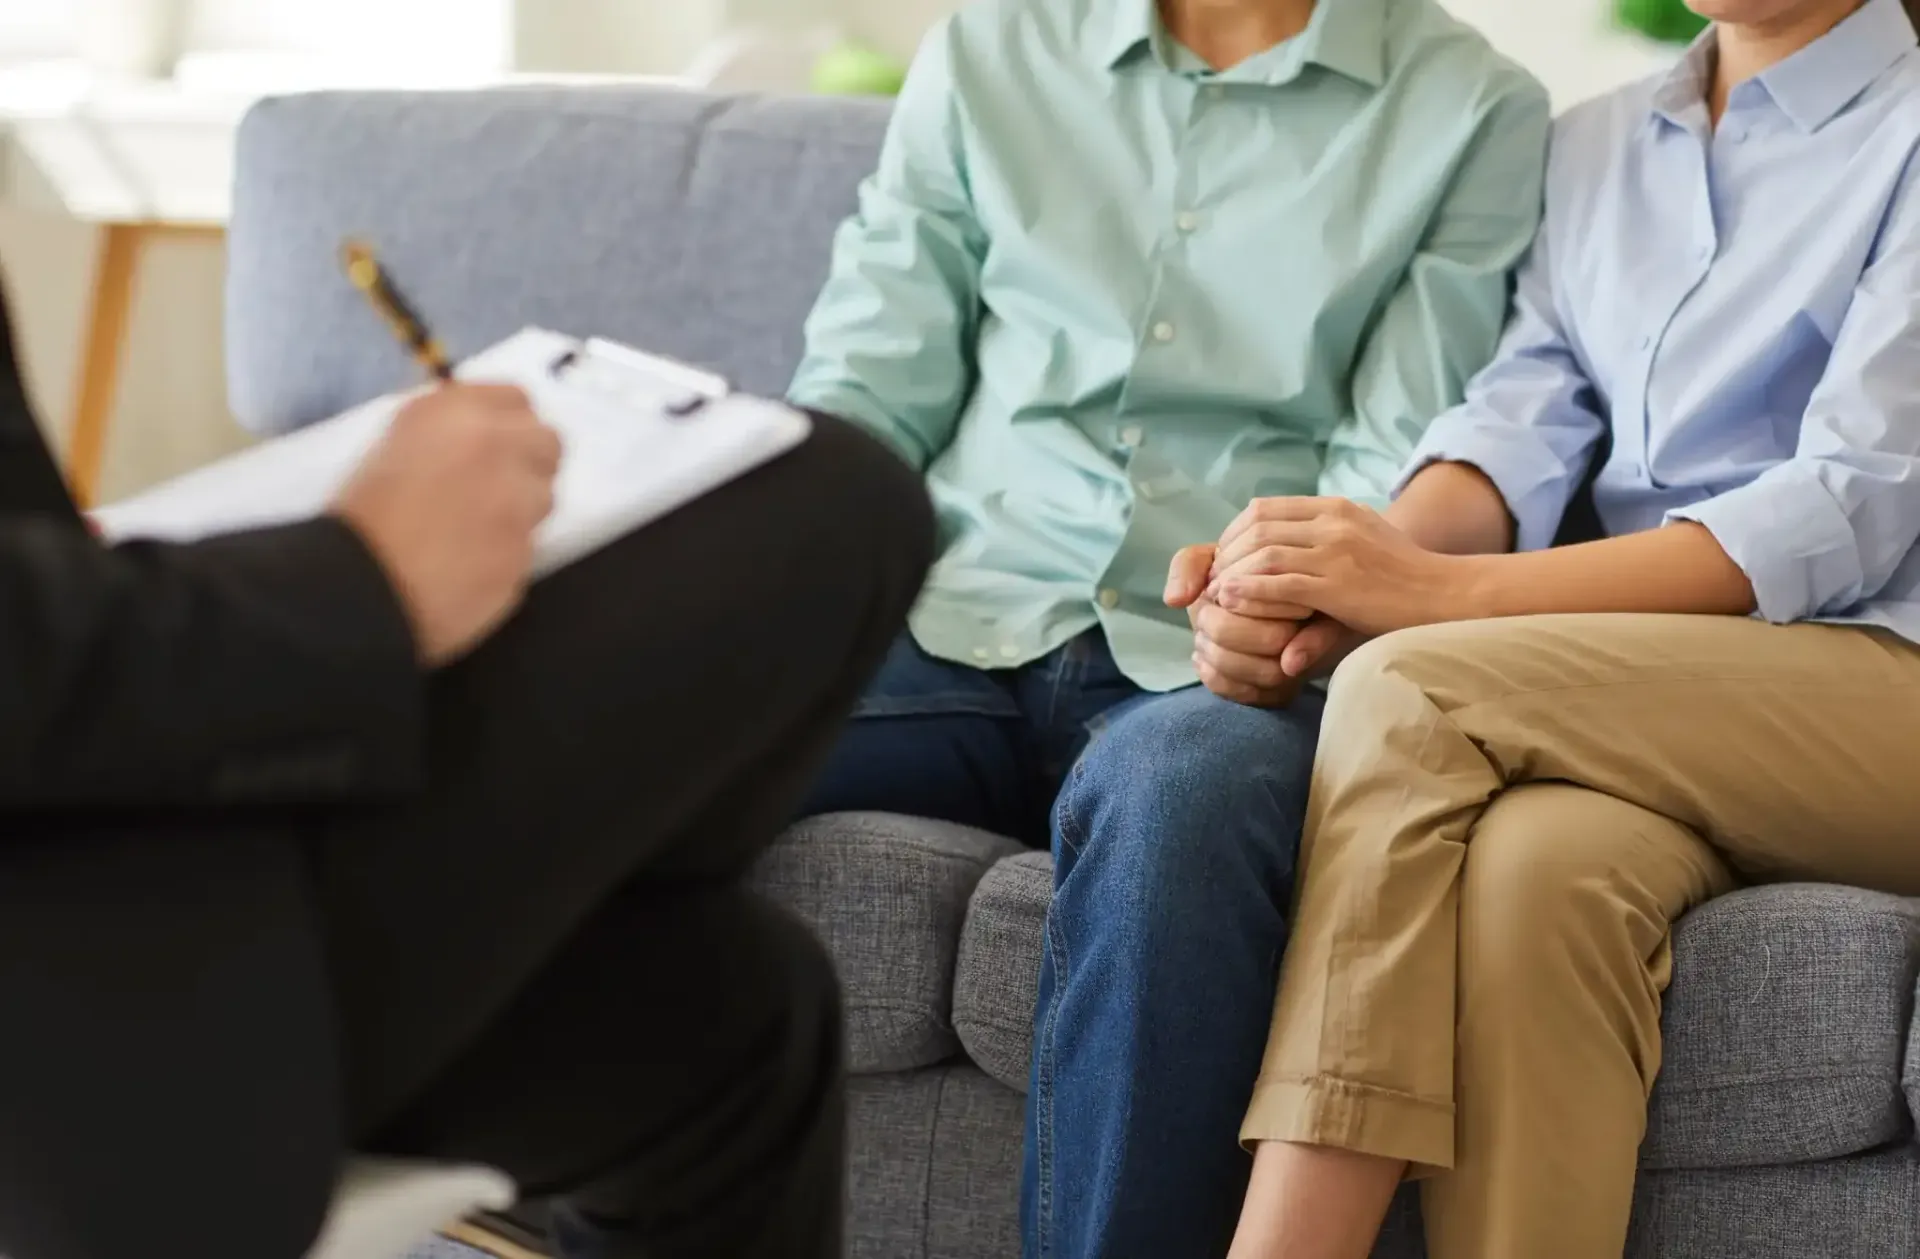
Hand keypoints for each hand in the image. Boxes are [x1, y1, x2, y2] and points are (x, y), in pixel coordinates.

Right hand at [332, 383, 561, 665]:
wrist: (359, 585)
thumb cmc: (359, 512)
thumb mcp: (392, 445)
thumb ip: (446, 431)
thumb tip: (476, 432)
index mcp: (457, 413)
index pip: (516, 398)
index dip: (509, 421)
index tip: (499, 438)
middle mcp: (498, 449)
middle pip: (548, 442)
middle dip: (530, 460)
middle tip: (501, 483)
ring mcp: (519, 505)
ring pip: (544, 497)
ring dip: (522, 508)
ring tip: (477, 529)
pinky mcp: (524, 556)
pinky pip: (527, 548)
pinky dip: (506, 554)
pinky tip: (470, 565)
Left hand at [1168, 544, 1307, 706]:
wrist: (1228, 608)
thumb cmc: (1224, 580)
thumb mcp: (1207, 560)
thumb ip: (1189, 565)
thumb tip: (1176, 601)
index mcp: (1303, 588)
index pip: (1290, 600)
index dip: (1245, 602)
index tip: (1218, 595)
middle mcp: (1315, 628)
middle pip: (1276, 638)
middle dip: (1225, 628)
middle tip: (1205, 617)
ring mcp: (1300, 665)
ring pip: (1269, 673)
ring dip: (1220, 655)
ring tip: (1201, 637)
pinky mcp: (1281, 693)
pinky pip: (1256, 696)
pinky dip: (1217, 678)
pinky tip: (1202, 658)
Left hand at [1210, 497, 1473, 636]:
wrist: (1447, 595)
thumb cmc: (1404, 577)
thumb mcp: (1362, 542)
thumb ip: (1323, 539)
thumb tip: (1279, 551)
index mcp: (1336, 509)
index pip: (1266, 509)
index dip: (1235, 533)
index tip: (1223, 556)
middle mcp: (1334, 523)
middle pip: (1258, 528)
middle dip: (1227, 554)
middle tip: (1212, 578)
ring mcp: (1337, 553)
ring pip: (1264, 555)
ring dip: (1233, 574)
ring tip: (1216, 594)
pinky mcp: (1339, 586)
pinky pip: (1281, 584)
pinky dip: (1249, 593)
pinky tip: (1231, 601)